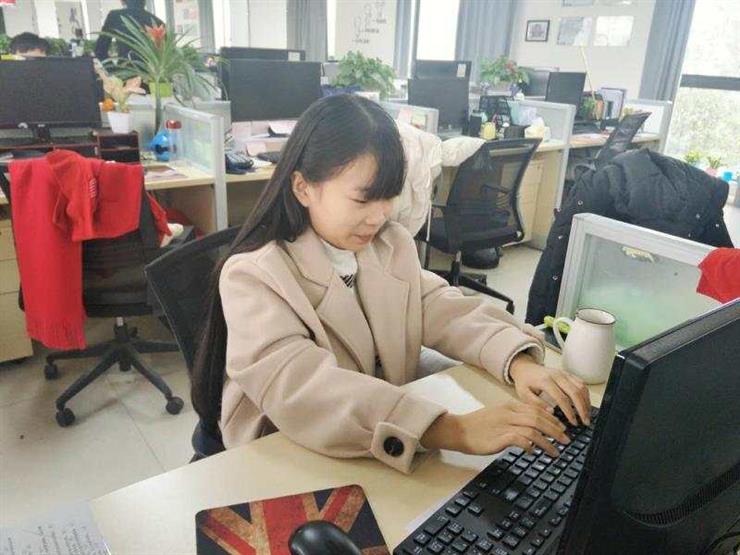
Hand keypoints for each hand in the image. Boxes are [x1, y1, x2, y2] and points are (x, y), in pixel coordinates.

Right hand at [420, 401, 569, 457]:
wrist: (458, 430)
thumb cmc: (476, 426)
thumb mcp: (497, 417)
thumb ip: (513, 419)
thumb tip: (530, 431)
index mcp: (509, 406)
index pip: (536, 409)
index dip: (552, 419)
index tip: (561, 428)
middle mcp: (509, 413)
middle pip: (539, 418)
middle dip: (556, 429)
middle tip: (565, 440)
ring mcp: (505, 424)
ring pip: (534, 429)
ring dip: (548, 441)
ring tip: (555, 451)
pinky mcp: (500, 436)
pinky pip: (522, 439)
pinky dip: (531, 446)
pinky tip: (534, 452)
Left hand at [509, 353, 590, 425]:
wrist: (525, 368)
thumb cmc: (524, 382)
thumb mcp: (523, 394)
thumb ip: (536, 403)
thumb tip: (551, 412)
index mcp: (545, 381)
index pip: (562, 398)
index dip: (569, 412)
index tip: (573, 422)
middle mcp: (556, 375)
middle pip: (575, 392)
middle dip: (582, 409)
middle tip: (585, 421)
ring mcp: (563, 373)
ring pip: (581, 387)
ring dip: (586, 402)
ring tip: (587, 415)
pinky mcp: (567, 374)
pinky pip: (581, 382)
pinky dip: (586, 394)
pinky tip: (586, 404)